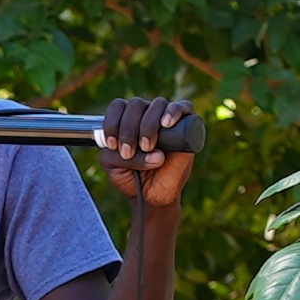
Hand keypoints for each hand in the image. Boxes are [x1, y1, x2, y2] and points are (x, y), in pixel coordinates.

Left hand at [93, 95, 198, 214]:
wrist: (153, 196)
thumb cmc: (131, 177)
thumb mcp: (112, 166)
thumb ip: (113, 153)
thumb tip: (145, 148)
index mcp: (126, 120)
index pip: (118, 106)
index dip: (112, 123)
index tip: (113, 145)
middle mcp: (146, 115)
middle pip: (136, 104)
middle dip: (129, 129)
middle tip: (129, 152)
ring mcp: (166, 118)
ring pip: (158, 104)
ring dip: (148, 125)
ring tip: (147, 147)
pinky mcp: (186, 125)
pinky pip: (184, 106)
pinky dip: (173, 112)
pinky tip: (166, 124)